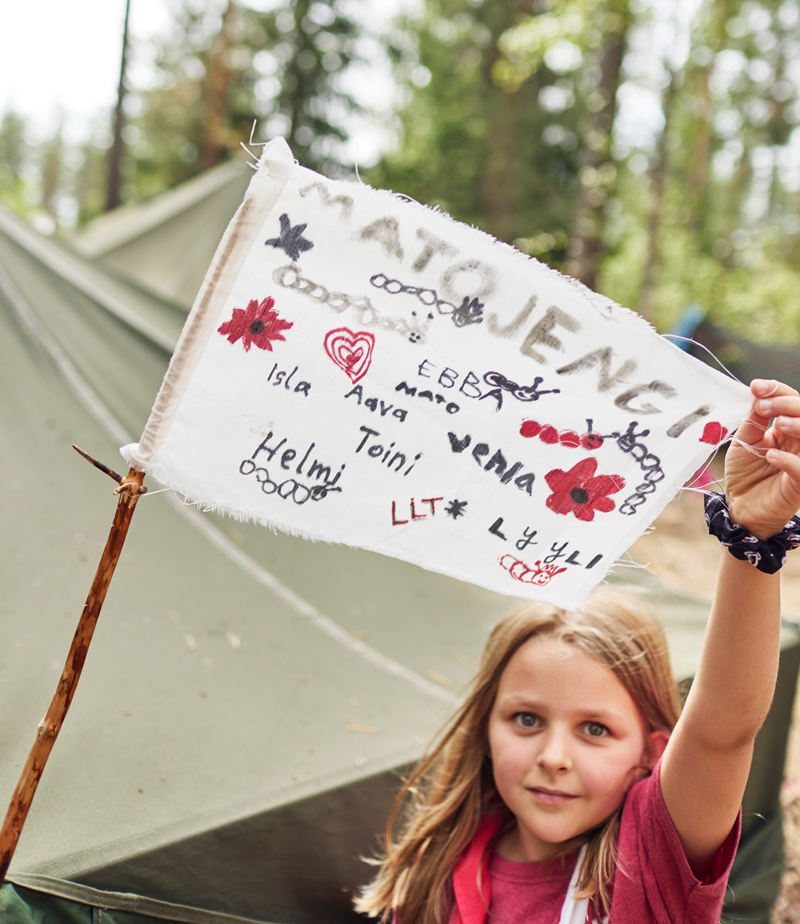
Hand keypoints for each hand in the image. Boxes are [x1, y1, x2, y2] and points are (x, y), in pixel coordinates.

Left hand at [724, 379, 799, 538]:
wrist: (740, 505)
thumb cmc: (745, 473)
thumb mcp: (745, 441)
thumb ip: (753, 419)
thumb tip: (758, 390)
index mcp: (788, 429)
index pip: (793, 402)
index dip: (777, 390)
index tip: (756, 386)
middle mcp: (799, 443)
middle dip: (787, 404)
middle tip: (763, 406)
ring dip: (798, 426)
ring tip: (777, 424)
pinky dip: (790, 461)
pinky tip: (772, 455)